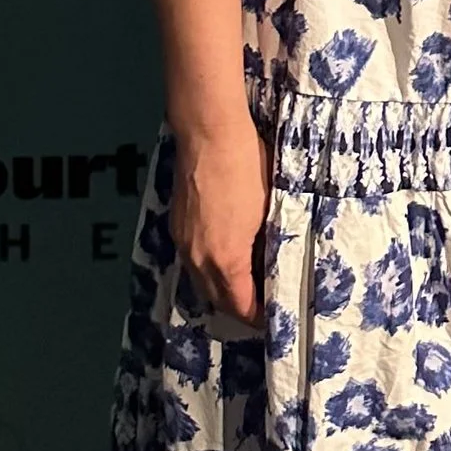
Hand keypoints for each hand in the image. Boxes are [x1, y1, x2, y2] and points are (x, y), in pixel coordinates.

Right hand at [171, 121, 269, 328]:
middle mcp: (198, 258)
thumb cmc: (248, 167)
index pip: (240, 306)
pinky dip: (208, 267)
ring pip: (201, 280)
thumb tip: (273, 264)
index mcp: (225, 260)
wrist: (209, 133)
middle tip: (262, 305)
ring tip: (245, 283)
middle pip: (217, 299)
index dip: (258, 316)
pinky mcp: (176, 224)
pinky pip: (192, 259)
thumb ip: (267, 245)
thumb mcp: (269, 209)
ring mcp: (183, 242)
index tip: (273, 318)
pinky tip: (224, 254)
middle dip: (238, 307)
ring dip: (221, 288)